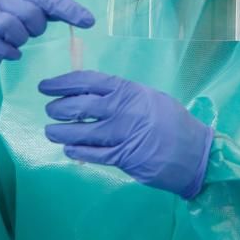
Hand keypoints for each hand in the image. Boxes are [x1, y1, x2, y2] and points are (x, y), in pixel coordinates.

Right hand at [0, 0, 93, 84]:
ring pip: (9, 26)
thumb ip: (42, 8)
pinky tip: (10, 53)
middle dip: (34, 28)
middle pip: (28, 13)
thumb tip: (83, 17)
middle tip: (28, 32)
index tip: (89, 22)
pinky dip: (6, 51)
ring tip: (16, 41)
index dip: (68, 10)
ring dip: (19, 40)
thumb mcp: (19, 8)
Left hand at [40, 71, 213, 198]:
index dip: (62, 83)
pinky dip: (76, 151)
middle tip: (50, 110)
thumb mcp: (147, 97)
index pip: (87, 81)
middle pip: (78, 106)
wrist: (194, 151)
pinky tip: (68, 149)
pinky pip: (91, 154)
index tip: (46, 86)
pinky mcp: (122, 158)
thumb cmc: (171, 120)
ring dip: (60, 132)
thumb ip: (121, 94)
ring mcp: (121, 135)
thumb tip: (91, 92)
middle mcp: (121, 110)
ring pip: (80, 132)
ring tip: (51, 131)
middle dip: (58, 108)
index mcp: (127, 90)